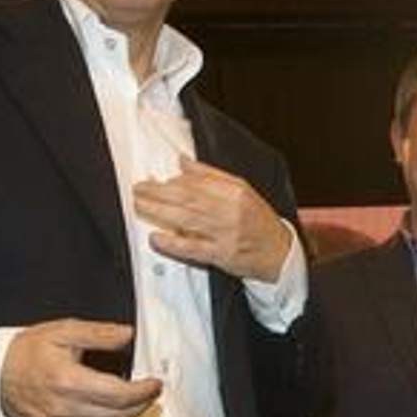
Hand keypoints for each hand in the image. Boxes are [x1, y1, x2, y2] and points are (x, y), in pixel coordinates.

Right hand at [0, 319, 161, 416]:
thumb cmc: (26, 353)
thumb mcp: (62, 332)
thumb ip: (99, 334)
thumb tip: (128, 334)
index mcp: (68, 381)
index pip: (120, 394)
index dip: (144, 391)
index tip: (155, 384)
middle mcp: (62, 409)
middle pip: (118, 415)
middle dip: (140, 405)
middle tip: (148, 393)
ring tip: (132, 404)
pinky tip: (109, 416)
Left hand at [133, 158, 292, 282]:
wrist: (279, 252)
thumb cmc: (258, 220)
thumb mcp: (241, 190)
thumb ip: (211, 175)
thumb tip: (182, 161)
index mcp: (235, 192)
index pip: (197, 183)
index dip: (171, 182)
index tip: (153, 180)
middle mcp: (231, 211)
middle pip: (188, 199)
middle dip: (159, 193)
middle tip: (138, 190)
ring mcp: (226, 234)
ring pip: (187, 220)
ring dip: (159, 212)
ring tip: (140, 206)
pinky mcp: (222, 255)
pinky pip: (193, 248)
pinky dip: (173, 243)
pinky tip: (156, 238)